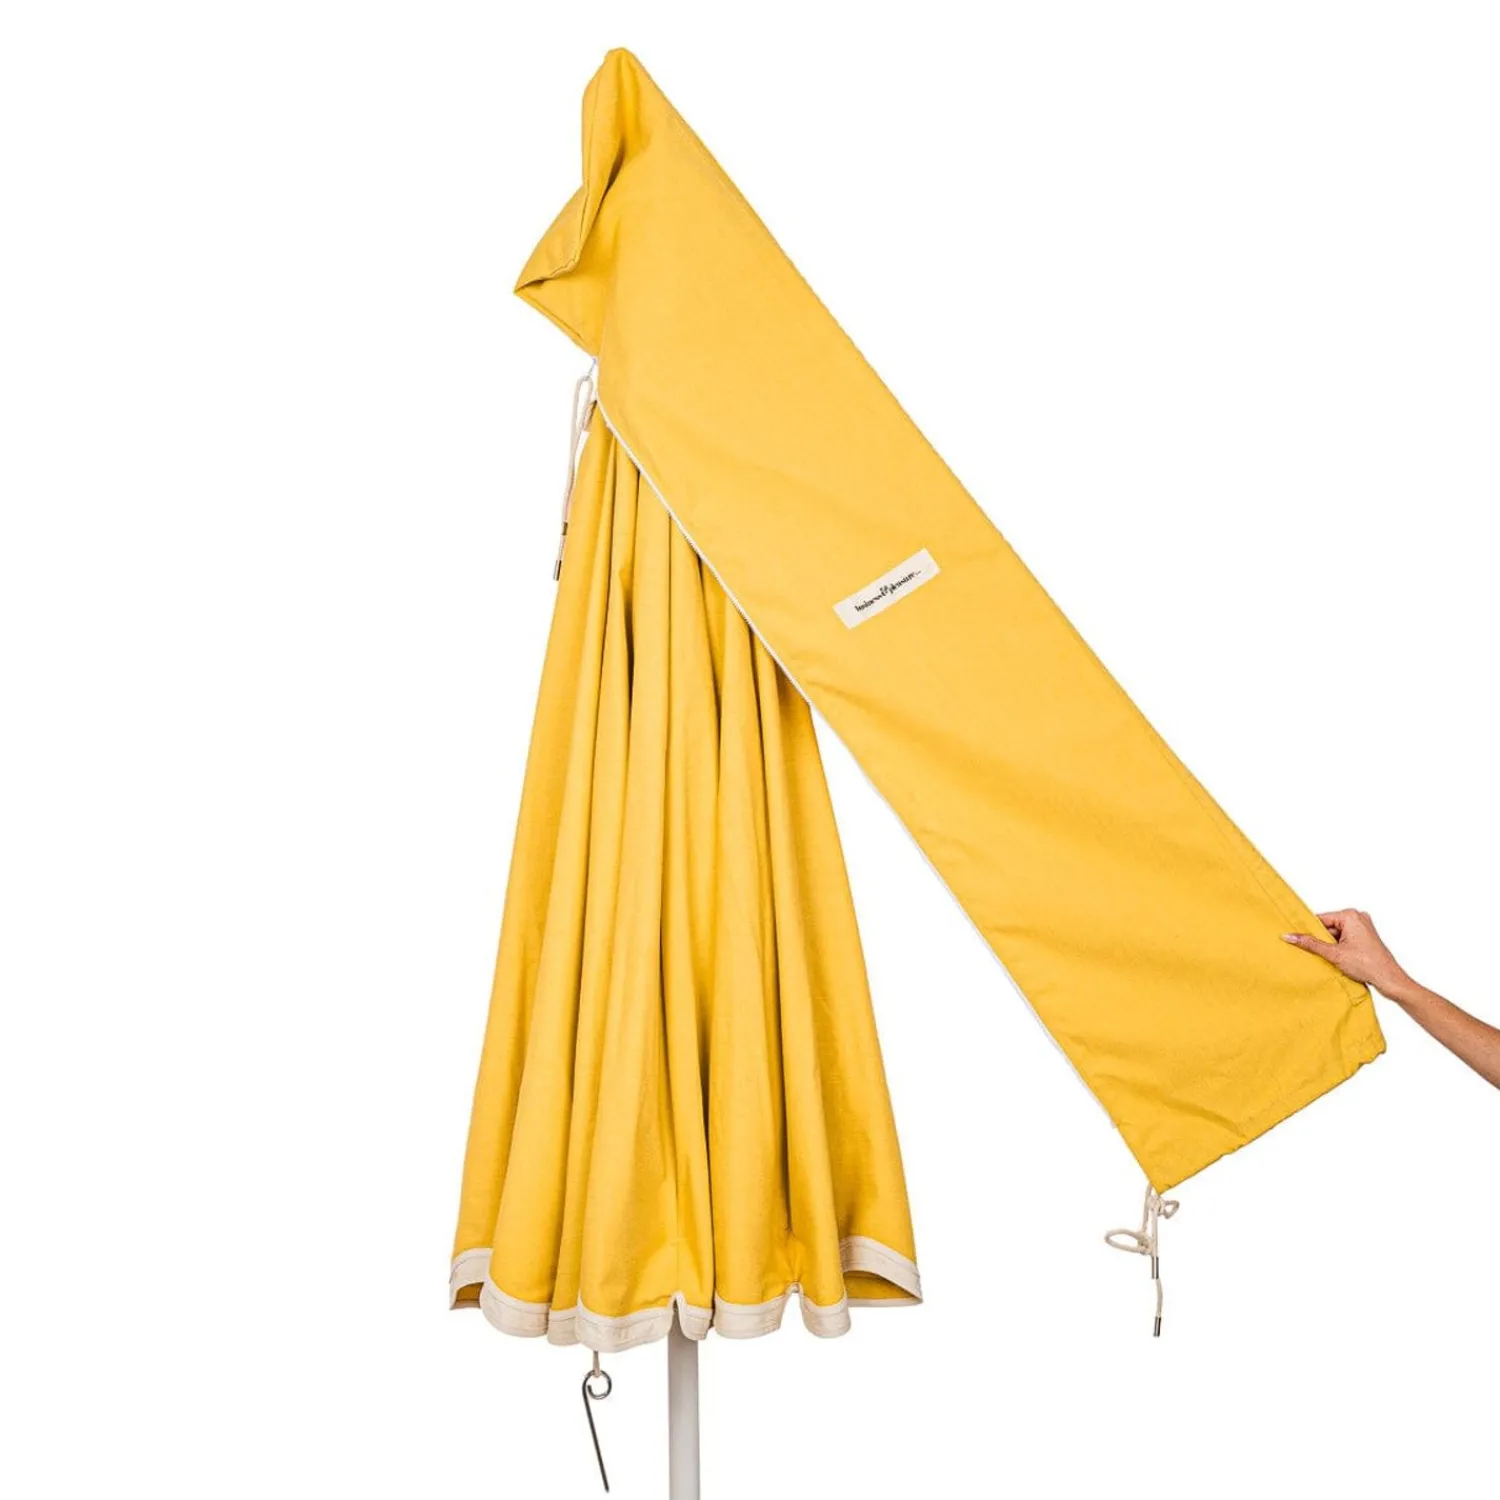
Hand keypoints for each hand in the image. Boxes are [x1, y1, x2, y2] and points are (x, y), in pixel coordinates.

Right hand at [1282, 909, 1411, 997]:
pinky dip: (1339, 947)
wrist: (1389, 979)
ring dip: (1330, 945)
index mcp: (1350, 915)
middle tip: (1317, 953)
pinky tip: (1338, 959)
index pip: (1321, 919)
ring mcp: (1363, 926)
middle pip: (1328, 927)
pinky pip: (1345, 938)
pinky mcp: (1365, 936)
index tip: (1298, 939)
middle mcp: (1358, 917)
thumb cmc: (1367, 965)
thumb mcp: (1334, 954)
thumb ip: (1310, 944)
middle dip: (1321, 940)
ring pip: (1336, 934)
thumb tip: (1289, 936)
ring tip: (1331, 958)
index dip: (1309, 931)